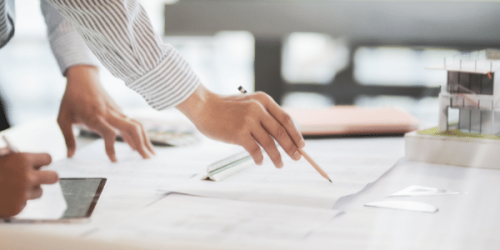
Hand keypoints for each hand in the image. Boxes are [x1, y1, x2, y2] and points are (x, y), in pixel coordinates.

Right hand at [0, 152, 57, 217]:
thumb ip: (13, 156)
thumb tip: (27, 156)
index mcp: (22, 160)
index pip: (48, 158)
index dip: (42, 161)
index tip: (39, 163)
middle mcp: (27, 177)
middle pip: (53, 177)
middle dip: (48, 176)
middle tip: (41, 177)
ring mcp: (23, 194)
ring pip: (39, 192)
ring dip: (30, 190)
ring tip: (13, 188)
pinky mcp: (18, 208)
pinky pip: (25, 203)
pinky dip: (18, 201)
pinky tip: (5, 197)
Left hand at [58, 65, 154, 161]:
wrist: (83, 78)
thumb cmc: (71, 98)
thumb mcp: (62, 118)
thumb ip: (67, 138)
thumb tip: (71, 155)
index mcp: (94, 116)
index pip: (109, 133)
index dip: (112, 147)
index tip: (114, 160)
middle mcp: (109, 114)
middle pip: (131, 128)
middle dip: (141, 144)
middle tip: (147, 159)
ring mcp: (117, 112)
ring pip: (136, 125)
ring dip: (145, 140)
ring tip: (151, 155)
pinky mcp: (120, 111)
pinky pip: (133, 124)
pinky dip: (140, 136)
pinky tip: (141, 146)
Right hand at [177, 85, 304, 167]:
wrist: (204, 107)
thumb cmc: (226, 108)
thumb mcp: (249, 104)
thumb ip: (264, 115)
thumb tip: (282, 136)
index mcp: (263, 100)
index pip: (286, 119)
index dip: (296, 133)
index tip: (301, 145)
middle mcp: (258, 109)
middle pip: (281, 132)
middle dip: (291, 147)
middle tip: (297, 158)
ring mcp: (248, 121)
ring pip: (270, 144)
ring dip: (277, 157)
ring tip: (280, 165)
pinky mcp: (239, 134)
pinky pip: (255, 150)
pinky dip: (259, 158)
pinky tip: (259, 162)